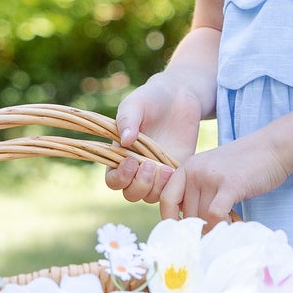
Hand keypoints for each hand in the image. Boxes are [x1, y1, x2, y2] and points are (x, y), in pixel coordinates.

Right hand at [105, 72, 206, 205]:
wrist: (179, 96)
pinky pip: (172, 190)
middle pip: (131, 194)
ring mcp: (157, 172)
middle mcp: (137, 169)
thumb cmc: (151, 98)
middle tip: (151, 165)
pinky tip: (174, 170)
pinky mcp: (176, 171)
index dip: (120, 177)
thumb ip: (127, 119)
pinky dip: (172, 187)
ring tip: (164, 168)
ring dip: (156, 188)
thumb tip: (125, 140)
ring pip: (151, 196)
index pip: (113, 180)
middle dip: (139, 185)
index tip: (132, 161)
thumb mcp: (136, 103)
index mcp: (120, 155)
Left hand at [158, 134, 290, 227]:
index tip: (182, 231)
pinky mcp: (230, 185)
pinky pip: (216, 215)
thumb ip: (197, 189)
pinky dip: (222, 224)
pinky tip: (233, 222)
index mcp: (187, 167)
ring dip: (214, 227)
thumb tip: (186, 222)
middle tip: (216, 227)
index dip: (170, 219)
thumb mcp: (212, 170)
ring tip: (227, 223)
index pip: (166, 199)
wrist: (272, 148)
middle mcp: (195, 171)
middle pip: (188, 213)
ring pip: (202, 217)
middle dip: (201, 226)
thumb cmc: (243, 164)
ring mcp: (212, 177)